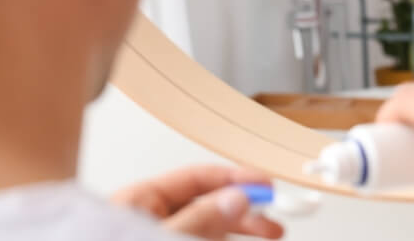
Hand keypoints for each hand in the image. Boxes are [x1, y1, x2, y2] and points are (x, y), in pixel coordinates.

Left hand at [109, 165, 283, 239]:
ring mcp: (158, 239)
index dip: (235, 179)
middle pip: (208, 206)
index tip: (267, 186)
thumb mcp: (162, 239)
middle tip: (274, 221)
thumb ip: (200, 220)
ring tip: (269, 235)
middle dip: (244, 211)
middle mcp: (149, 221)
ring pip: (208, 231)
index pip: (196, 179)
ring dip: (239, 232)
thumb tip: (235, 199)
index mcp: (139, 203)